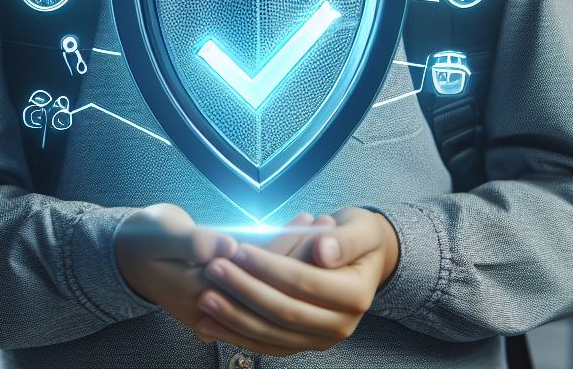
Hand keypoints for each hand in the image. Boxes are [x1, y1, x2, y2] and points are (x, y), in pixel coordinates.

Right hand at [114, 204, 321, 330]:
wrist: (126, 254)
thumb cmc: (143, 239)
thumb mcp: (162, 233)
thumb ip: (193, 241)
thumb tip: (226, 246)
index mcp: (200, 291)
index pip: (253, 276)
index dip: (284, 251)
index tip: (310, 227)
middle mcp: (215, 304)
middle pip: (267, 285)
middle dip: (301, 256)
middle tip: (328, 226)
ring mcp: (220, 303)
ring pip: (267, 286)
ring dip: (297, 260)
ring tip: (321, 228)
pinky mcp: (224, 292)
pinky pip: (258, 282)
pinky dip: (279, 262)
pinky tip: (298, 238)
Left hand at [194, 206, 399, 355]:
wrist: (367, 259)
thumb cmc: (360, 236)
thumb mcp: (361, 228)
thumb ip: (344, 240)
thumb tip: (322, 250)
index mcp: (355, 296)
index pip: (304, 283)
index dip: (270, 268)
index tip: (239, 250)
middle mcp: (340, 326)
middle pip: (284, 312)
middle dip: (245, 290)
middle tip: (213, 269)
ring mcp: (321, 340)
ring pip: (272, 334)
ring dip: (234, 318)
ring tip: (204, 297)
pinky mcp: (304, 344)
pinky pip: (268, 344)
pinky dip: (237, 335)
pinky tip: (209, 325)